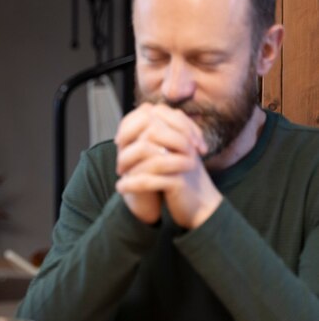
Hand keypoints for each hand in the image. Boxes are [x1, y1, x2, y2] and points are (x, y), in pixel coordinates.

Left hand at [114, 103, 221, 228]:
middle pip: (150, 130)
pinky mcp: (179, 182)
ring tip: (119, 175)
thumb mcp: (168, 153)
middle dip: (130, 143)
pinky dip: (131, 184)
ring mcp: (183, 160)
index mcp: (181, 133)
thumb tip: (126, 125)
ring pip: (147, 151)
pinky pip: (149, 180)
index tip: (120, 141)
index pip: (151, 115)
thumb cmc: (180, 177)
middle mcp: (184, 143)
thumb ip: (153, 137)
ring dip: (127, 164)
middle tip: (120, 161)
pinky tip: (121, 188)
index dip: (130, 126)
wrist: (201, 205)